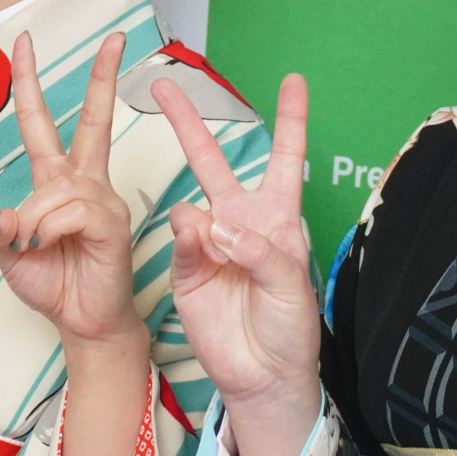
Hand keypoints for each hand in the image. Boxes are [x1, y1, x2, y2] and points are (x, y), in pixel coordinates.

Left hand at [0, 31, 141, 347]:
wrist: (82, 323)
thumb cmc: (54, 285)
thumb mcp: (9, 255)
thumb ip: (1, 228)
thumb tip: (7, 212)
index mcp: (57, 182)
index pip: (41, 123)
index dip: (29, 83)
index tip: (23, 43)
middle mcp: (84, 182)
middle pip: (93, 120)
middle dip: (103, 76)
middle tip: (116, 37)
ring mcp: (102, 199)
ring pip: (54, 188)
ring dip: (33, 221)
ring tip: (38, 247)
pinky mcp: (113, 221)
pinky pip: (70, 210)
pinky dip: (49, 230)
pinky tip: (54, 247)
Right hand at [154, 73, 319, 420]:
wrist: (263, 374)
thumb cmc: (290, 327)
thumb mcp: (292, 283)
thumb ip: (259, 248)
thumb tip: (216, 224)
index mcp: (277, 216)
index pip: (285, 157)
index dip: (290, 118)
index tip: (294, 81)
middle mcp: (240, 221)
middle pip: (212, 160)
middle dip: (187, 121)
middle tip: (162, 84)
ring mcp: (209, 242)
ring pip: (190, 203)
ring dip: (202, 219)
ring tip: (221, 252)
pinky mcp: (185, 268)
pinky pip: (180, 238)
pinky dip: (190, 240)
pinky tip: (202, 251)